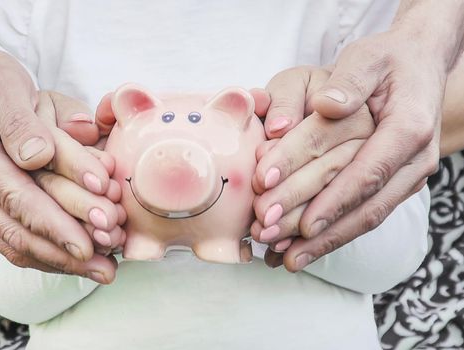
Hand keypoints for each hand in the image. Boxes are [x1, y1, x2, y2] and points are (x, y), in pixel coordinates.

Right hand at [0, 46, 112, 279]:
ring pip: (15, 244)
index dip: (56, 227)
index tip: (90, 246)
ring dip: (59, 261)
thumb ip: (22, 122)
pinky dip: (44, 252)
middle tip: (107, 267)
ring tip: (100, 269)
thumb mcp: (4, 84)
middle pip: (18, 233)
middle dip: (66, 255)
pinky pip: (10, 238)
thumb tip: (38, 157)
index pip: (19, 201)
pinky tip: (73, 259)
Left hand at [254, 1, 463, 269]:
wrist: (416, 65)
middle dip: (321, 230)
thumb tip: (326, 106)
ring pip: (367, 217)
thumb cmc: (386, 61)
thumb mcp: (365, 58)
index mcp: (408, 127)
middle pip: (366, 205)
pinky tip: (305, 247)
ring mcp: (407, 175)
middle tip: (276, 242)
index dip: (334, 200)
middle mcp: (415, 159)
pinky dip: (335, 233)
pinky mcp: (395, 184)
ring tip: (286, 260)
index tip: (302, 223)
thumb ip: (347, 82)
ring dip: (325, 241)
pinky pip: (366, 214)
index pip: (368, 171)